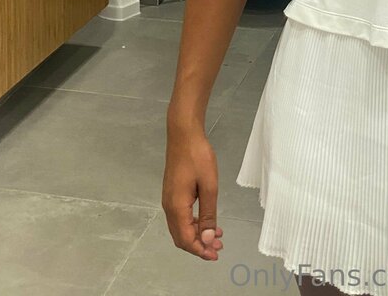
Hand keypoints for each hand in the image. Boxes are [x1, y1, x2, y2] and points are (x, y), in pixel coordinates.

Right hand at [162, 125, 223, 261]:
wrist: (183, 133)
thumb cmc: (198, 157)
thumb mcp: (209, 186)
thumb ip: (208, 215)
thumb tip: (208, 240)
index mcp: (176, 207)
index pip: (186, 239)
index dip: (200, 250)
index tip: (216, 254)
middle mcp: (169, 206)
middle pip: (181, 237)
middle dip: (199, 245)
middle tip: (219, 247)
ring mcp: (169, 199)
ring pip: (181, 227)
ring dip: (197, 235)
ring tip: (217, 235)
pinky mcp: (172, 192)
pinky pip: (181, 216)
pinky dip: (193, 223)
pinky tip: (207, 220)